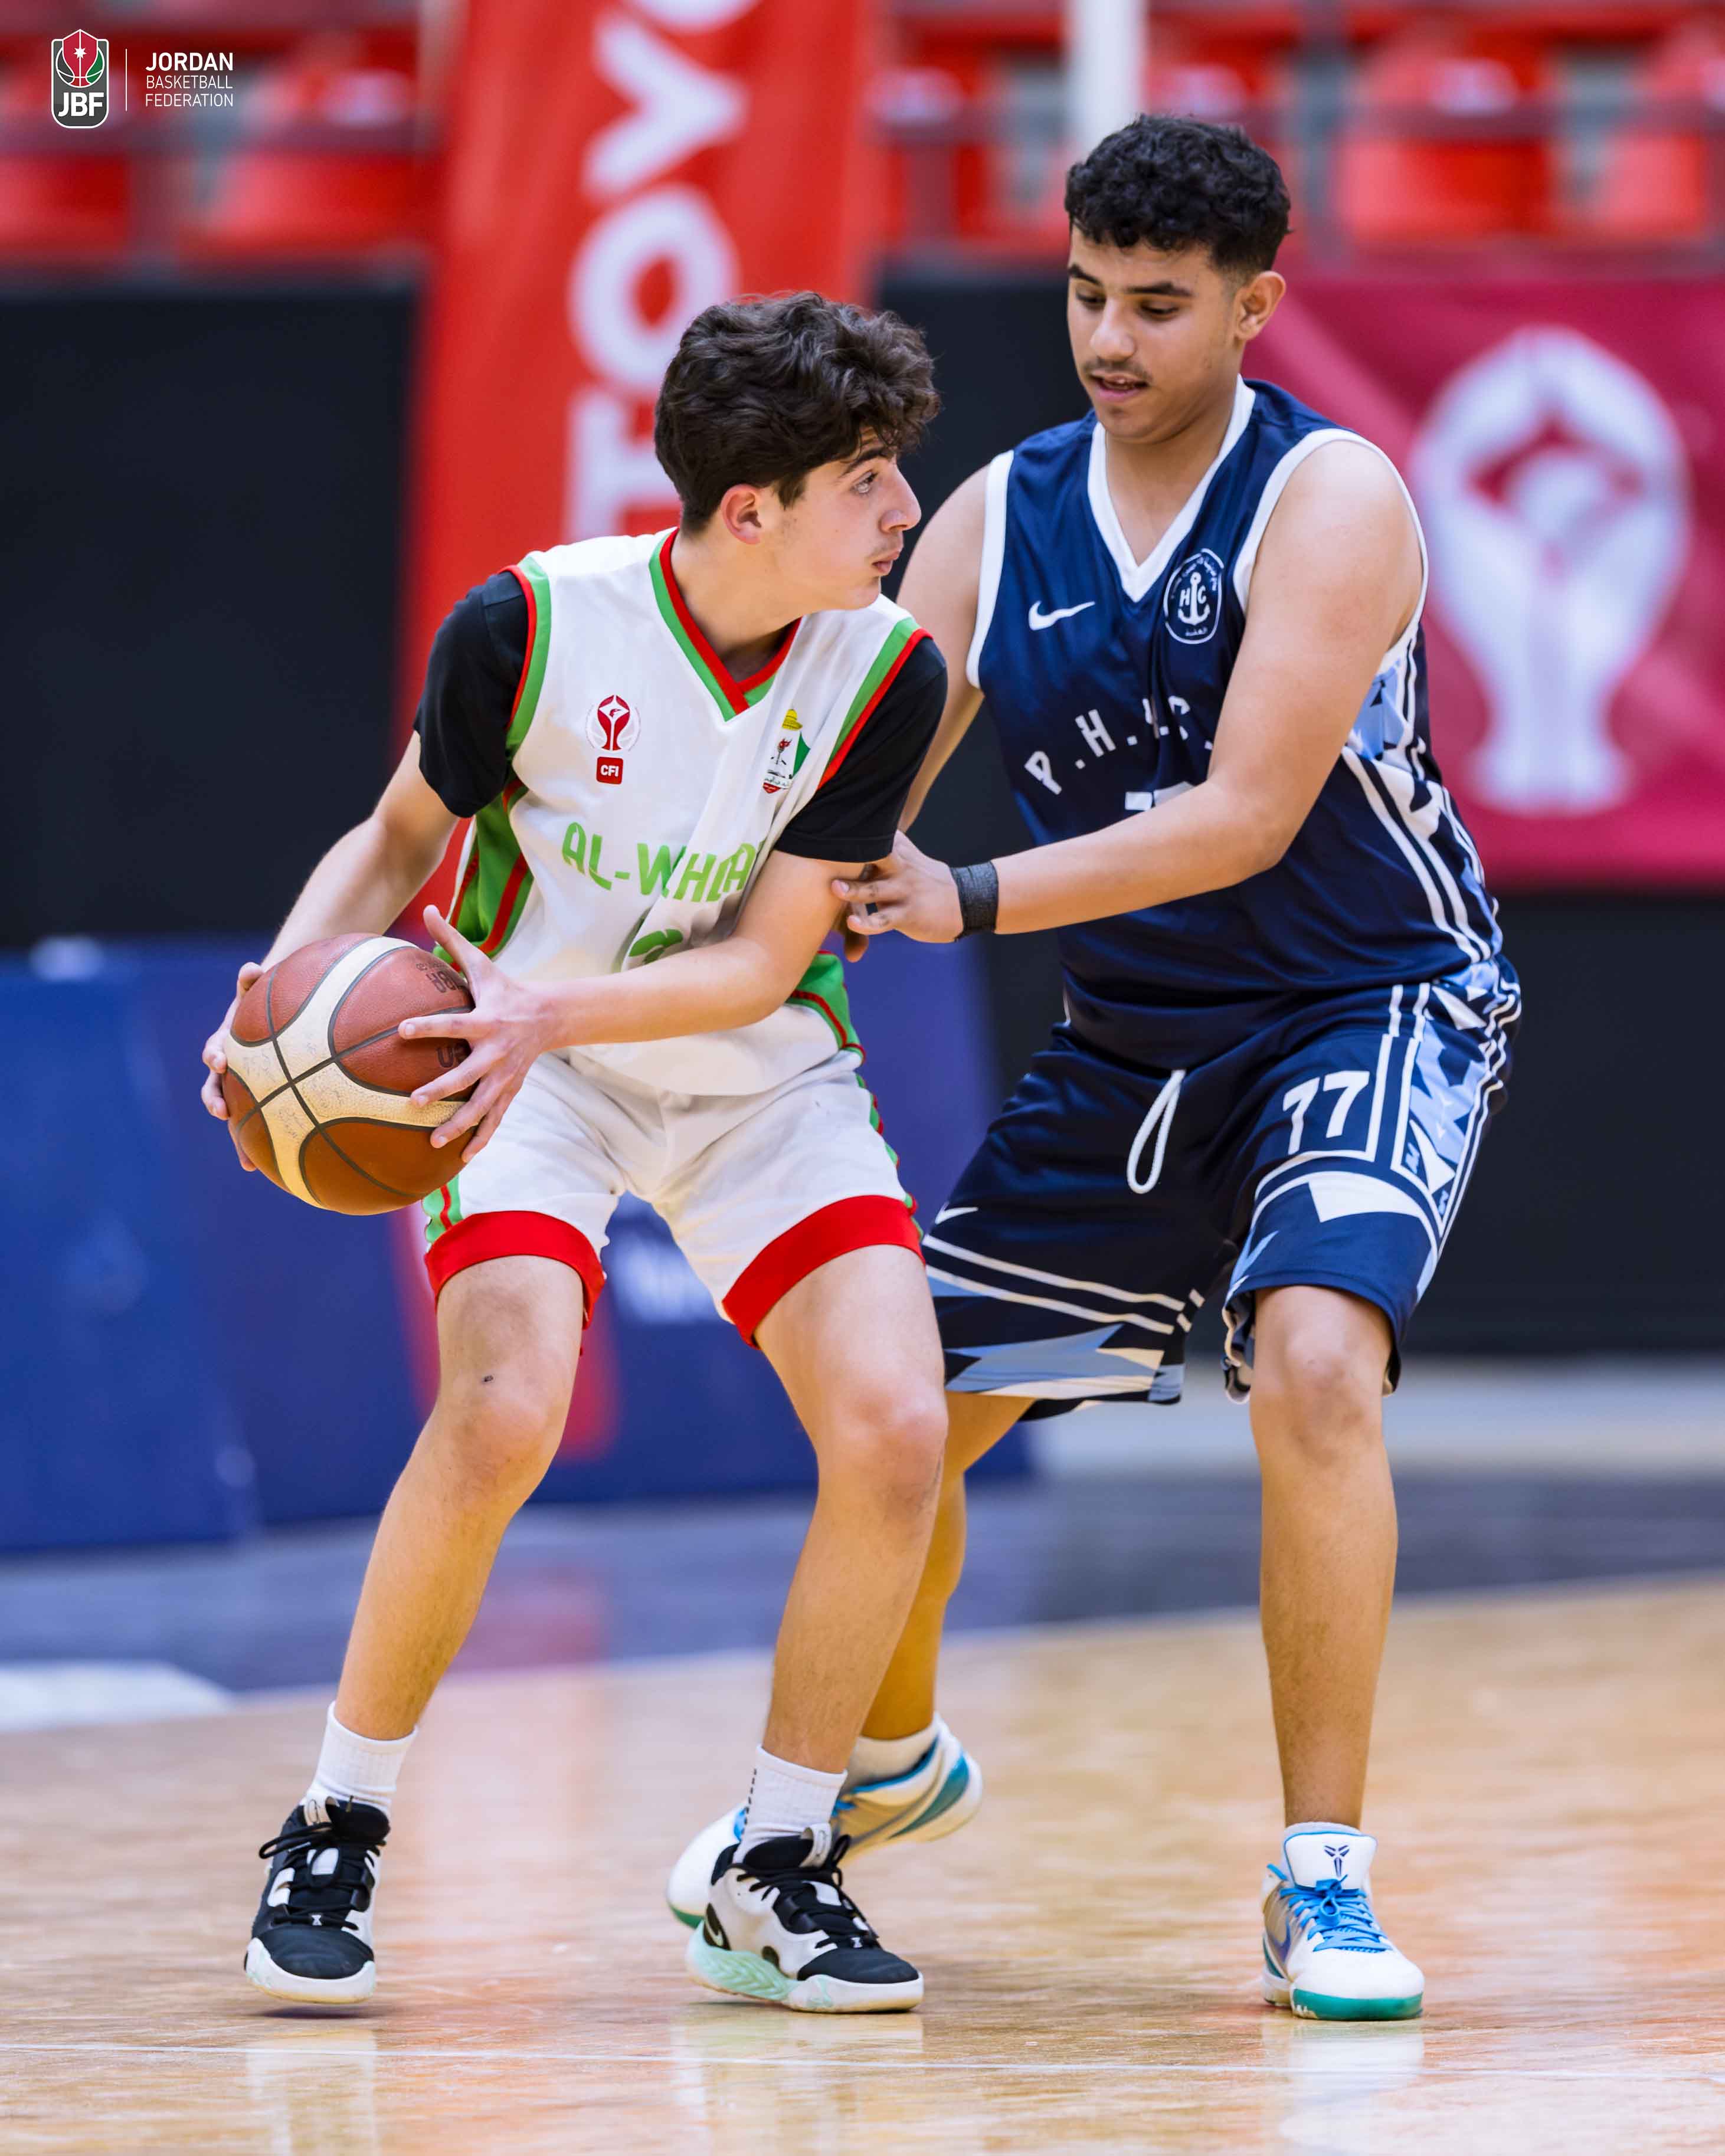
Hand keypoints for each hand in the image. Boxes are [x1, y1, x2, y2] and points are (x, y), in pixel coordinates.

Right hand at [202, 959, 265, 1167]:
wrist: (269, 1017)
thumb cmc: (265, 1004)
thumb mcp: (258, 990)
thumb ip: (251, 980)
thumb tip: (252, 965)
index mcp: (226, 1042)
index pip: (215, 1049)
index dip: (216, 1056)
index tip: (220, 1060)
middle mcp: (227, 1068)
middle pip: (214, 1087)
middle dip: (215, 1099)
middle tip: (221, 1110)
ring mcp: (238, 1088)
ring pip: (233, 1113)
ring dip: (236, 1135)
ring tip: (246, 1157)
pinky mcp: (253, 1101)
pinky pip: (254, 1126)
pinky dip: (255, 1146)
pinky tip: (263, 1169)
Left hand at [399, 906, 555, 1164]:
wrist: (551, 1015)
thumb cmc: (506, 988)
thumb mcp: (483, 963)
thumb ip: (452, 940)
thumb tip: (427, 908)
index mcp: (486, 1020)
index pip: (453, 1024)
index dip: (429, 1027)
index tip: (401, 1030)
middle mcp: (496, 1052)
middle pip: (467, 1074)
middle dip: (442, 1089)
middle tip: (413, 1102)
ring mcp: (505, 1075)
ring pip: (482, 1105)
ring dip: (459, 1124)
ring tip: (433, 1140)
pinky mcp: (511, 1090)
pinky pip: (496, 1118)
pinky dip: (482, 1138)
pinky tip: (463, 1157)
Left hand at [833, 833, 962, 944]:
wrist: (964, 901)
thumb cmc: (924, 880)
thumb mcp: (906, 857)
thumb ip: (883, 847)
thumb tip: (854, 828)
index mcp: (895, 850)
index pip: (872, 836)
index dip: (849, 830)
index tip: (824, 820)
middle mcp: (898, 867)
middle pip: (872, 856)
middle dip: (850, 854)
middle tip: (823, 850)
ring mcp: (903, 890)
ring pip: (874, 890)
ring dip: (854, 890)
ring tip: (835, 888)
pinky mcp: (908, 914)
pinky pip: (884, 920)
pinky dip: (868, 923)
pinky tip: (853, 923)